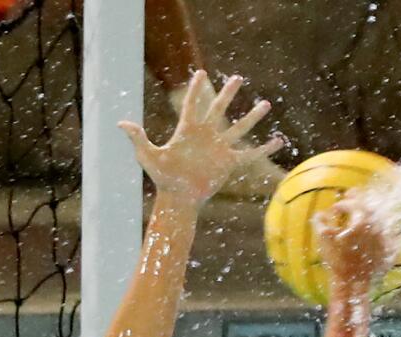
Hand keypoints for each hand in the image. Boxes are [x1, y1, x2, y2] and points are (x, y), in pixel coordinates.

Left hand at [118, 71, 283, 205]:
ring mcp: (219, 149)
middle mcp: (206, 136)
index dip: (196, 89)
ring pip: (239, 129)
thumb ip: (138, 139)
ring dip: (252, 117)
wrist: (178, 199)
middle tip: (237, 78)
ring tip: (266, 104)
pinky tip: (279, 141)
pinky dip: (264, 149)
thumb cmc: (162, 178)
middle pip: (219, 109)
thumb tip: (121, 123)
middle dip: (228, 93)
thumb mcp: (148, 157)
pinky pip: (249, 155)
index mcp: (188, 131)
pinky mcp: (228, 164)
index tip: (201, 72)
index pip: (193, 104)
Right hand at [314, 195, 393, 299]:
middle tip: (351, 195)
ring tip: (362, 213)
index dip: (342, 205)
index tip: (334, 209)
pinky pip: (387, 232)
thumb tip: (320, 214)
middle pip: (369, 206)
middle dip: (359, 200)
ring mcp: (384, 236)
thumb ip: (320, 223)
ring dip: (370, 213)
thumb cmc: (337, 260)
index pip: (352, 205)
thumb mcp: (324, 239)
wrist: (352, 282)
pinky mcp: (389, 247)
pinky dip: (381, 228)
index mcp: (360, 220)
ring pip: (379, 218)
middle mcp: (376, 225)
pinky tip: (375, 229)